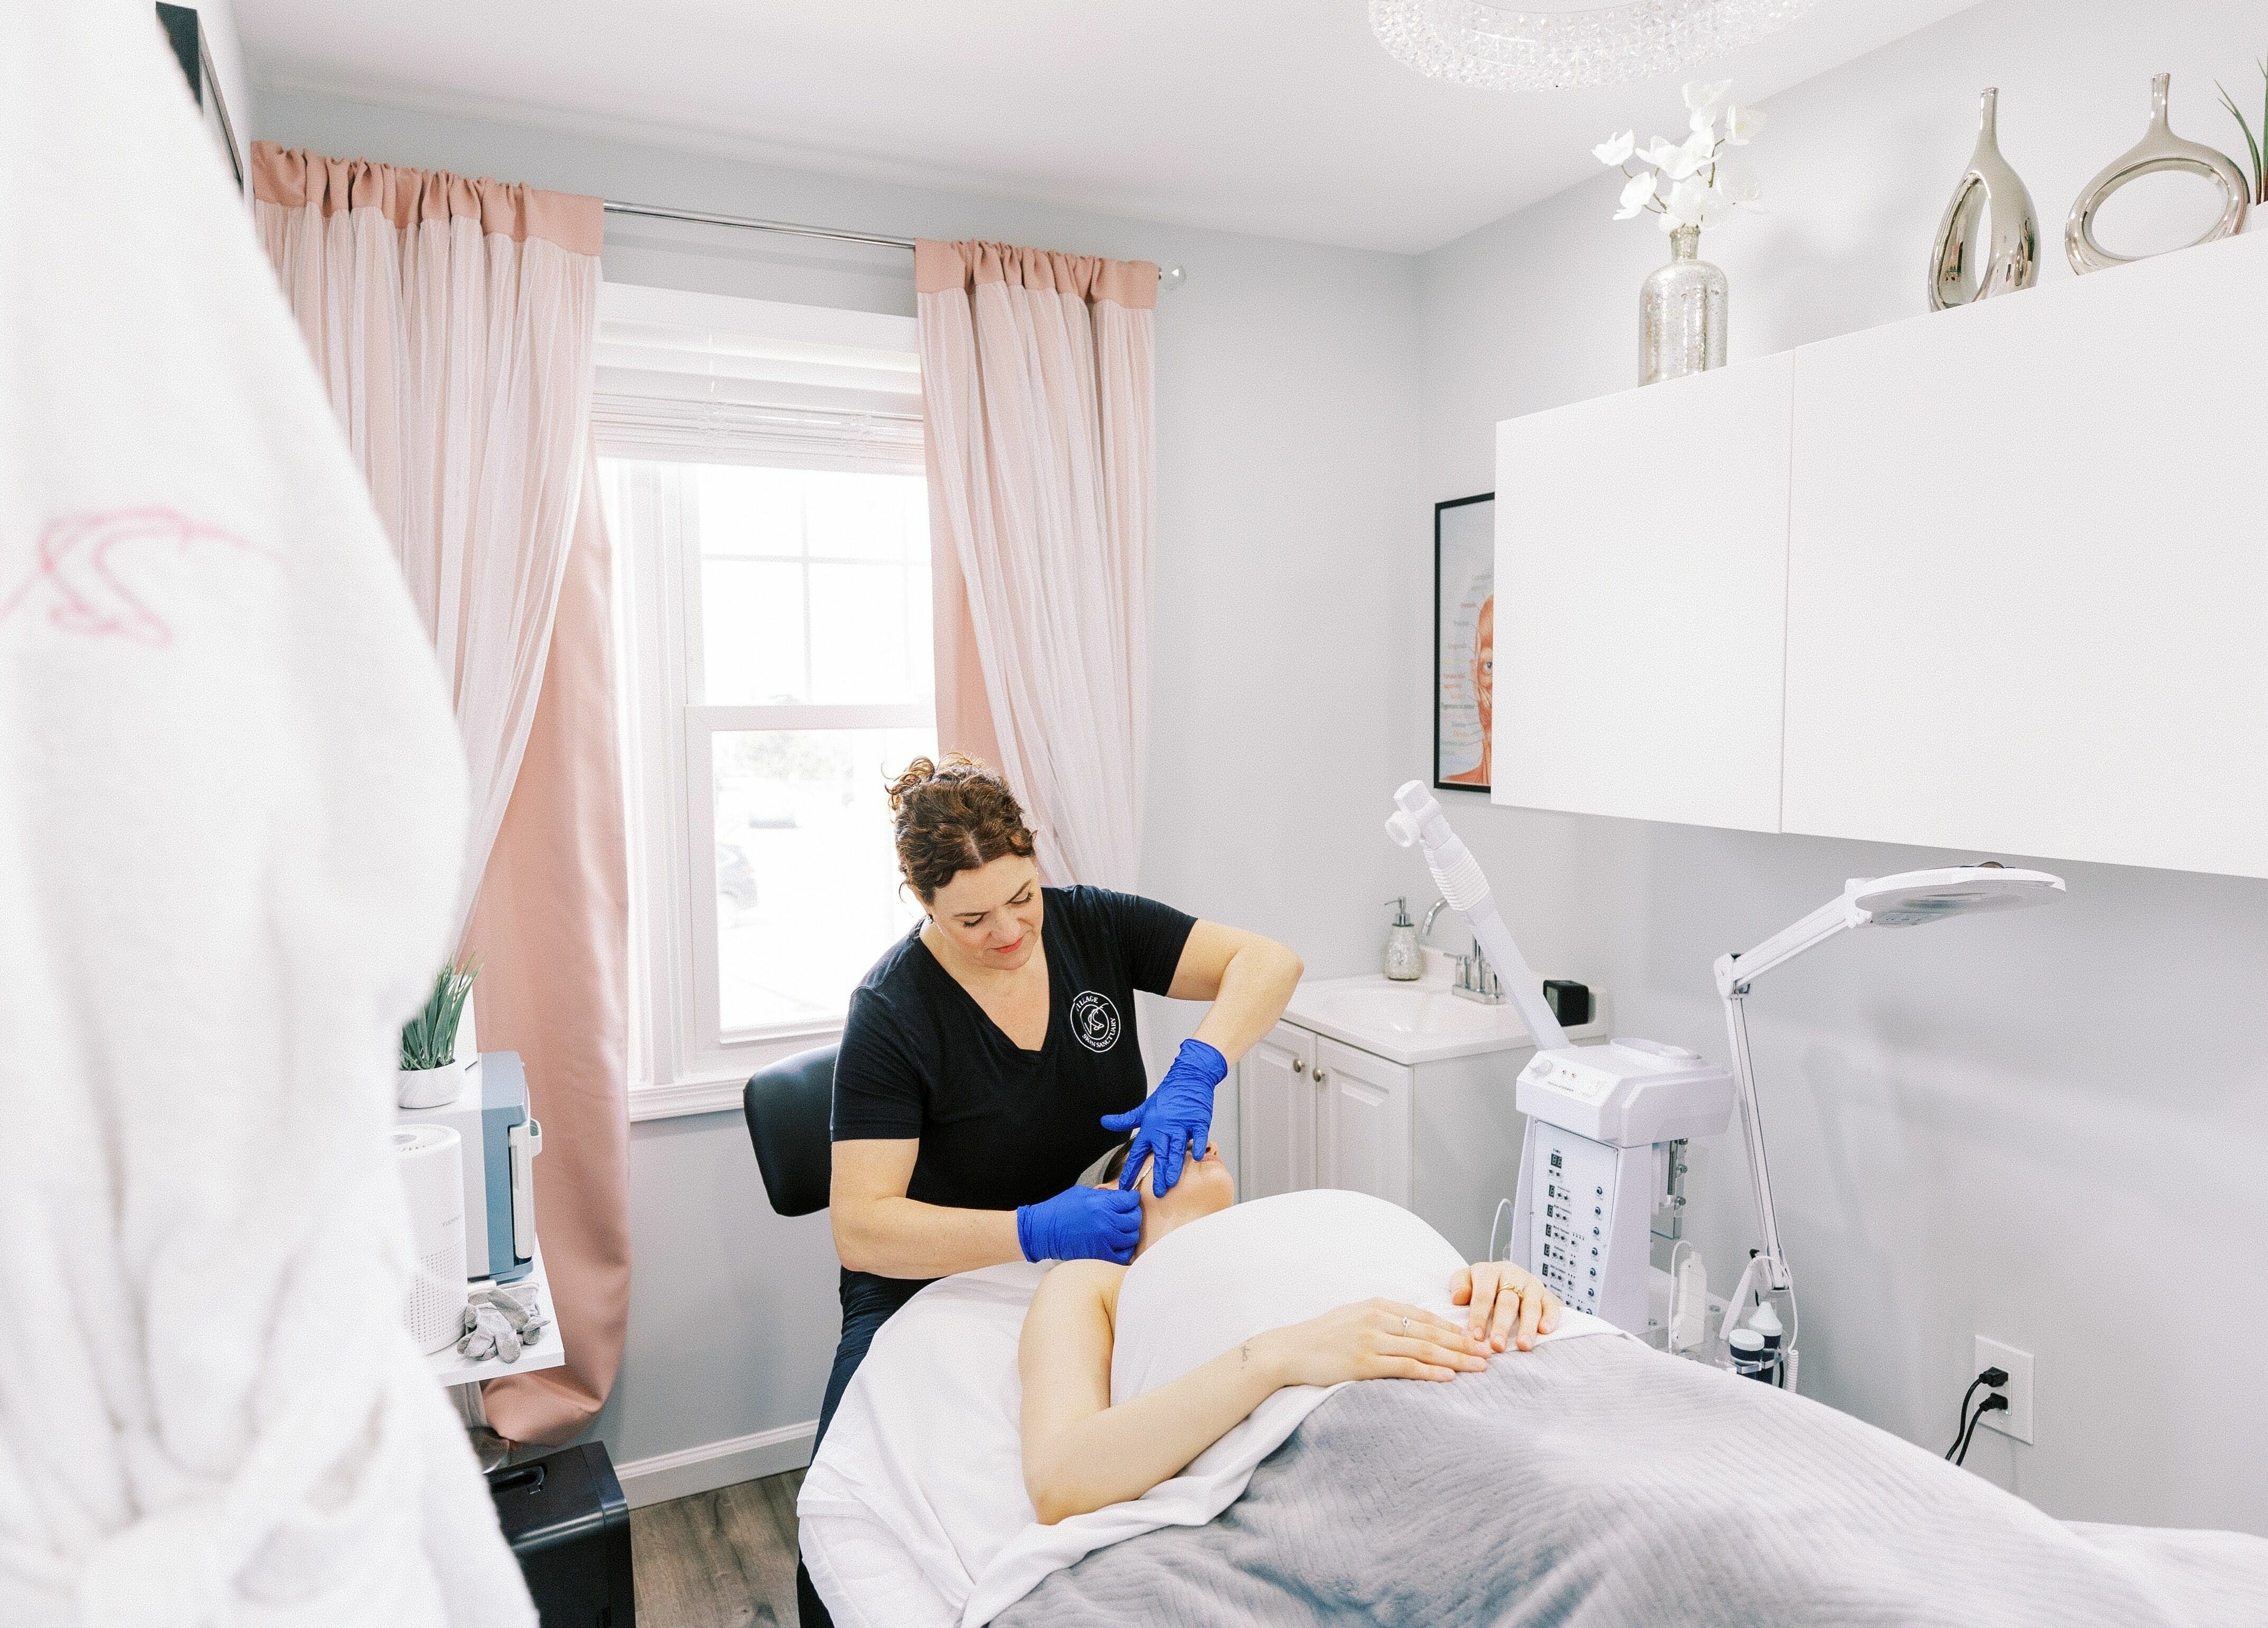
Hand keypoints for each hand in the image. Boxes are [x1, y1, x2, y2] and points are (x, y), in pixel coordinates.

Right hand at [1017, 1183, 1142, 1263]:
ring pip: (1132, 1237)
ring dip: (1129, 1232)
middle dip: (1133, 1214)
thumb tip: (1119, 1196)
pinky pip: (1123, 1256)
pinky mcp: (1099, 1256)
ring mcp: (1104, 1241)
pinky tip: (1119, 1245)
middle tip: (1127, 1213)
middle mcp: (1105, 1223)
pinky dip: (1124, 1250)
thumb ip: (1104, 1196)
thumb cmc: (1058, 1210)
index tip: (1130, 1199)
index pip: (1130, 1200)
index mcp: (1100, 1204)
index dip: (1132, 1198)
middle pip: (1134, 1219)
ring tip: (1122, 1229)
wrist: (1041, 1231)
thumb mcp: (1082, 1193)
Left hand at [1101, 1038, 1225, 1195]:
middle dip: (1157, 1174)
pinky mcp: (1199, 1120)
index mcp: (1150, 1128)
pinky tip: (1196, 1157)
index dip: (1131, 1170)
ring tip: (1171, 1182)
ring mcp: (1182, 1124)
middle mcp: (1165, 1128)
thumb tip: (1104, 1122)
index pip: (1137, 1153)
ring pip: (1177, 1148)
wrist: (1188, 1077)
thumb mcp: (1143, 1109)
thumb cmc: (1167, 1096)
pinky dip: (1197, 1145)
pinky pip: (1198, 1135)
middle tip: (1157, 1192)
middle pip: (1159, 1154)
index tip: (1125, 1186)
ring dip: (1174, 1165)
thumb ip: (1125, 1120)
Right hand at [1252, 1298, 1489, 1388]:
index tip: (1474, 1337)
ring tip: (1478, 1367)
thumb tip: (1410, 1327)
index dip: (1452, 1328)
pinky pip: (1406, 1368)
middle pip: (1431, 1332)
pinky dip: (1430, 1372)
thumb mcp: (1353, 1315)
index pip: (1425, 1316)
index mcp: (1377, 1305)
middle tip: (1488, 1352)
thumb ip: (1381, 1318)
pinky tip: (1449, 1377)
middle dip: (1463, 1343)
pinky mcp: (1365, 1363)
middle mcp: (1378, 1319)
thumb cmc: (1321, 1336)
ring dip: (1455, 1359)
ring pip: (1424, 1350)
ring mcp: (1371, 1340)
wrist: (1289, 1350)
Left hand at [1451, 1261, 1561, 1352]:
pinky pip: (1551, 1306)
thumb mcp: (1466, 1278)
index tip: (1476, 1336)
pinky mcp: (1547, 1295)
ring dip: (1527, 1327)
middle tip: (1497, 1346)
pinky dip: (1550, 1318)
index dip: (1480, 1316)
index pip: (1484, 1295)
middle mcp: (1513, 1275)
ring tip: (1523, 1345)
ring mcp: (1532, 1285)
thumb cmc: (1483, 1284)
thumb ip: (1460, 1285)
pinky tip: (1545, 1331)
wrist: (1506, 1276)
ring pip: (1530, 1306)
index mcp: (1490, 1272)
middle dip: (1502, 1325)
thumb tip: (1458, 1298)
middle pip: (1507, 1302)